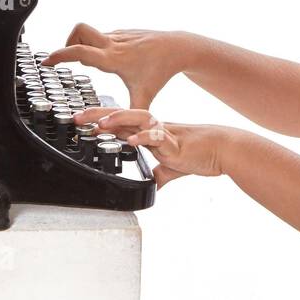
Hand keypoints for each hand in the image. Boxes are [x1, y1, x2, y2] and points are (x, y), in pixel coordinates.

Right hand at [42, 24, 186, 109]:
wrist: (177, 48)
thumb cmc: (161, 71)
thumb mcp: (145, 96)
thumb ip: (132, 114)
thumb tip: (124, 133)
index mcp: (113, 58)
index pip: (80, 52)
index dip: (60, 56)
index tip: (47, 62)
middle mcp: (112, 43)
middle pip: (79, 31)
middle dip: (68, 42)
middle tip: (67, 59)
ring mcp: (117, 35)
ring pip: (90, 33)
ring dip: (83, 45)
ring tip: (90, 64)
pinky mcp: (121, 33)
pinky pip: (101, 36)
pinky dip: (97, 46)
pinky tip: (106, 60)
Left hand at [75, 106, 234, 188]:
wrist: (221, 150)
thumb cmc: (199, 154)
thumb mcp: (172, 168)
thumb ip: (159, 174)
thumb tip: (153, 185)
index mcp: (149, 133)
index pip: (120, 123)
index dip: (100, 121)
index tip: (81, 122)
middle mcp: (153, 129)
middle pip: (121, 115)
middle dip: (98, 114)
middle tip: (77, 117)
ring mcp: (163, 133)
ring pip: (137, 118)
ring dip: (118, 119)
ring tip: (101, 124)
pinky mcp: (174, 142)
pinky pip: (157, 137)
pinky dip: (144, 138)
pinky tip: (132, 141)